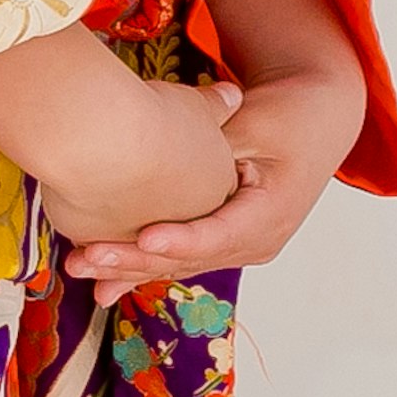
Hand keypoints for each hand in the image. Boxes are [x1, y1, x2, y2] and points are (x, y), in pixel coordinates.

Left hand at [62, 66, 350, 289]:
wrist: (315, 121)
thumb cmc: (288, 115)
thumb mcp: (254, 122)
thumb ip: (214, 140)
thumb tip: (166, 141)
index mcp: (271, 215)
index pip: (218, 234)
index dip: (179, 239)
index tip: (141, 236)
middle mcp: (257, 242)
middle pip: (189, 258)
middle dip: (135, 261)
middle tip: (87, 259)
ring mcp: (238, 247)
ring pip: (178, 265)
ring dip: (129, 268)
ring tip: (80, 267)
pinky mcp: (221, 242)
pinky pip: (179, 258)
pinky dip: (141, 265)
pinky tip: (101, 281)